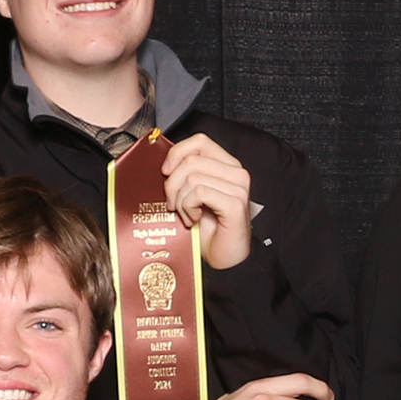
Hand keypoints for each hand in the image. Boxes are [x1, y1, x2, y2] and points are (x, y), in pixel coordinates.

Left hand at [163, 134, 255, 269]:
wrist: (222, 258)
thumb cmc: (206, 229)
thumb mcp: (191, 195)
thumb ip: (183, 175)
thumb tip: (162, 164)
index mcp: (226, 165)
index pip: (199, 141)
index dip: (177, 153)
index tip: (165, 173)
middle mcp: (236, 173)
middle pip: (191, 160)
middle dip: (173, 184)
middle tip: (173, 204)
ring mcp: (238, 188)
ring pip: (192, 177)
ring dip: (181, 200)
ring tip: (185, 215)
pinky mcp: (235, 204)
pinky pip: (199, 193)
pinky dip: (188, 207)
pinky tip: (192, 219)